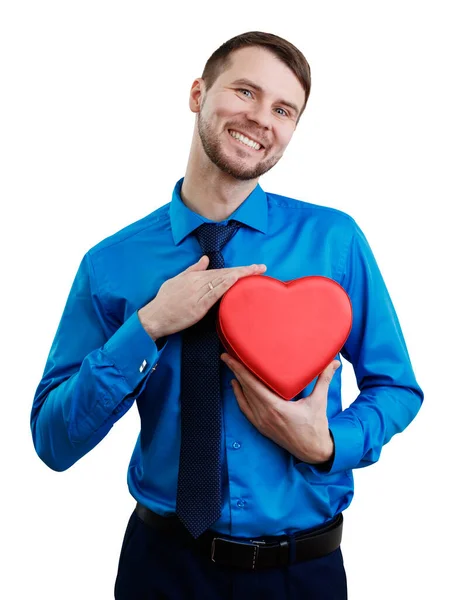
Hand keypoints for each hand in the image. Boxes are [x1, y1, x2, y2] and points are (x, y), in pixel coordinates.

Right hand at [138, 256, 266, 339]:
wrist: (154, 317)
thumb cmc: (164, 301)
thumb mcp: (176, 280)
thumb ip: (192, 269)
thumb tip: (205, 259)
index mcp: (193, 276)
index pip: (219, 270)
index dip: (236, 269)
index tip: (251, 267)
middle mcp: (197, 282)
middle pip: (225, 274)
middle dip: (244, 270)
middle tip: (261, 267)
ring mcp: (198, 294)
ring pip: (222, 281)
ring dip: (240, 276)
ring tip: (256, 272)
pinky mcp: (198, 306)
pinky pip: (214, 293)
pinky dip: (226, 285)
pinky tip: (237, 280)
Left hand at [221, 353, 339, 463]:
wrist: (313, 451)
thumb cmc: (316, 426)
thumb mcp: (319, 401)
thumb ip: (324, 380)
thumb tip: (334, 362)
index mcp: (277, 408)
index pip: (253, 384)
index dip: (240, 370)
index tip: (231, 358)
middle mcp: (265, 415)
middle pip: (245, 389)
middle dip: (235, 371)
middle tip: (226, 356)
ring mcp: (262, 422)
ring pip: (244, 398)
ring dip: (237, 381)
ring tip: (231, 366)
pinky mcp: (261, 427)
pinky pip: (245, 409)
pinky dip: (239, 397)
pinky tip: (236, 386)